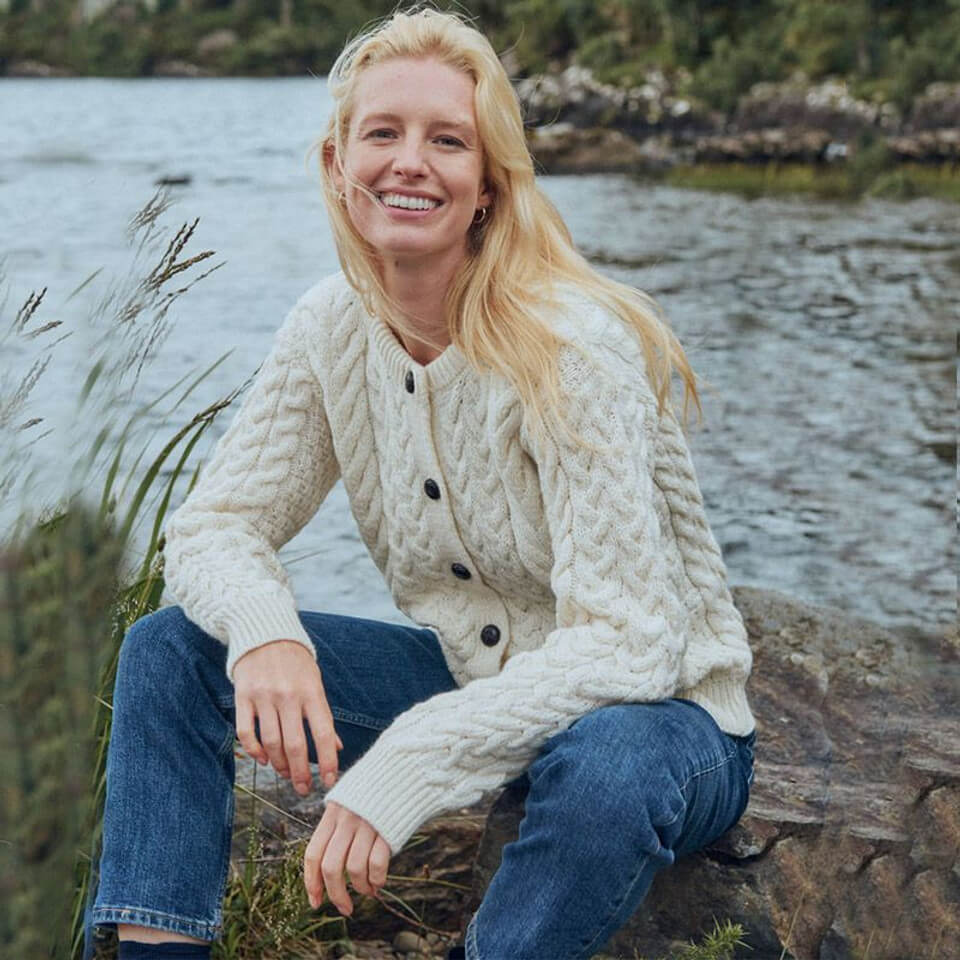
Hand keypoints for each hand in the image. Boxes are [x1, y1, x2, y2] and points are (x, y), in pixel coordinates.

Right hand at [233, 639, 343, 795]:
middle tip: (303, 788)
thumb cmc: (295, 661)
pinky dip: (254, 751)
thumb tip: (337, 746)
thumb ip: (323, 714)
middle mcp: (288, 695)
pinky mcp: (242, 697)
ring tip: (285, 774)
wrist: (264, 631)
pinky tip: (263, 760)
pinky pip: (246, 732)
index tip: (330, 781)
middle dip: (301, 773)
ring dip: (279, 765)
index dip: (328, 761)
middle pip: (296, 744)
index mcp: (312, 691)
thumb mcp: (315, 682)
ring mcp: (264, 696)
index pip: (324, 733)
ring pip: (271, 743)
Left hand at [304, 800, 391, 914]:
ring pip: (353, 869)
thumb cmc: (375, 790)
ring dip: (361, 887)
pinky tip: (380, 882)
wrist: (404, 768)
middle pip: (331, 867)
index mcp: (332, 813)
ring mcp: (367, 824)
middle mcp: (346, 820)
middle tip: (345, 908)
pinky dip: (377, 879)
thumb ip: (336, 827)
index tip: (316, 902)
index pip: (313, 854)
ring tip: (368, 890)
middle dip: (336, 894)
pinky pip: (376, 864)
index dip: (311, 882)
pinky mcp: (387, 829)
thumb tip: (328, 867)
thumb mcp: (348, 800)